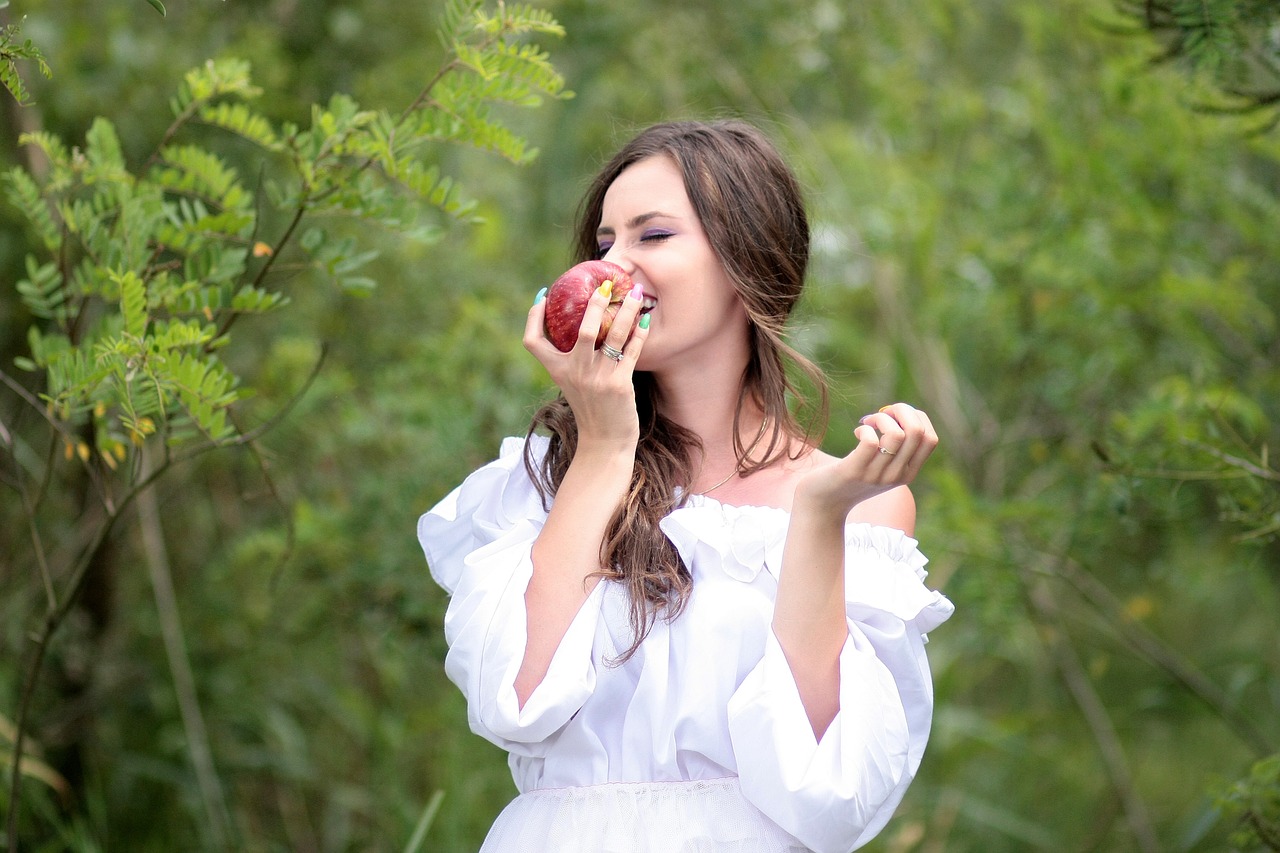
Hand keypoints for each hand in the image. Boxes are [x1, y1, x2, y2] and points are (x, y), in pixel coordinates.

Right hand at [523, 282, 650, 450]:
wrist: (605, 442)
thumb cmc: (590, 409)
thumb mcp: (572, 384)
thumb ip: (574, 359)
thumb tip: (585, 325)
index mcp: (557, 370)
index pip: (532, 341)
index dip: (533, 316)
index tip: (542, 294)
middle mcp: (575, 372)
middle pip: (581, 330)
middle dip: (595, 303)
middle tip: (606, 285)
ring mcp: (598, 379)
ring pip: (613, 335)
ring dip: (627, 311)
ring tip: (638, 292)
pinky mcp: (620, 385)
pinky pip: (631, 351)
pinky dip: (639, 333)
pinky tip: (645, 320)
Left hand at [796, 402, 938, 518]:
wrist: (823, 503)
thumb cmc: (852, 476)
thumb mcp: (882, 466)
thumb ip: (896, 447)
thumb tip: (901, 412)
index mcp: (909, 473)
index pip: (931, 439)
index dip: (917, 417)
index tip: (896, 416)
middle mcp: (897, 476)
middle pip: (917, 431)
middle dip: (902, 410)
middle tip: (882, 413)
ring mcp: (877, 475)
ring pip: (896, 434)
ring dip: (881, 418)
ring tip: (868, 423)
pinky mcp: (854, 471)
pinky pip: (871, 442)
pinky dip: (865, 430)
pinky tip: (857, 433)